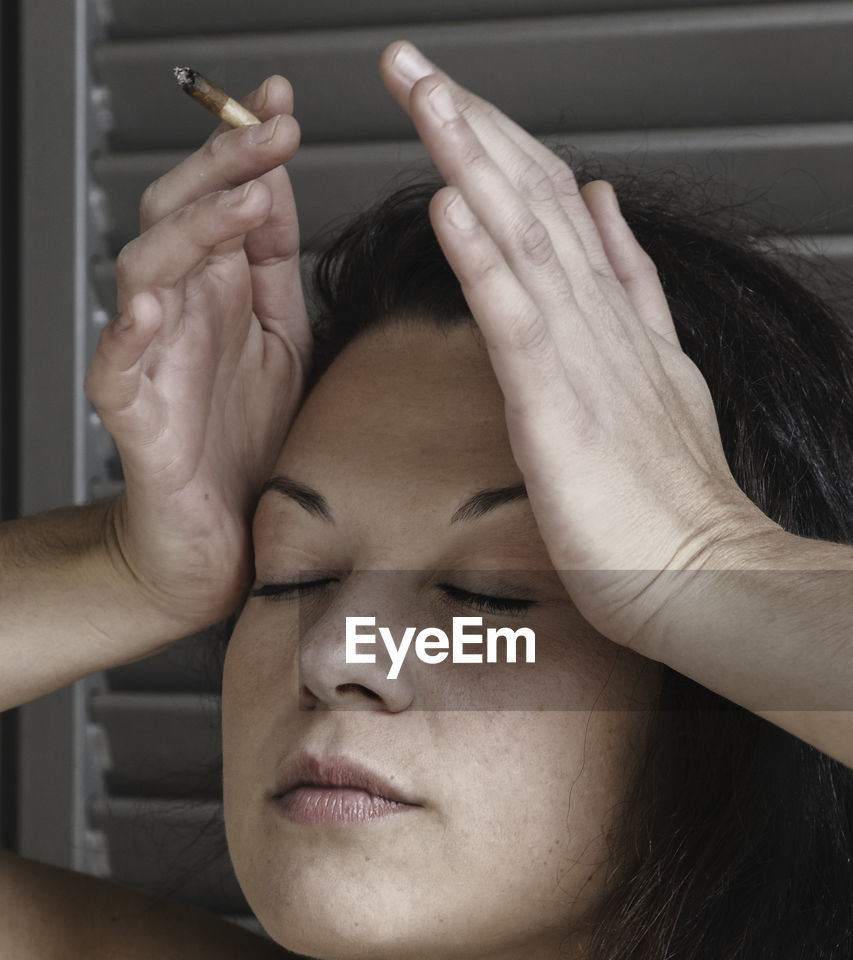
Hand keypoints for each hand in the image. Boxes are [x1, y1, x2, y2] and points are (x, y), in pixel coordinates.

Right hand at [84, 76, 311, 629]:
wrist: (221, 543)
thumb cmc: (248, 446)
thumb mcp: (282, 341)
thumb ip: (275, 267)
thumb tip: (277, 183)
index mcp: (219, 292)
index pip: (221, 199)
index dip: (245, 149)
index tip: (283, 105)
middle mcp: (181, 315)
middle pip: (177, 215)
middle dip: (222, 168)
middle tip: (272, 134)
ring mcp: (151, 361)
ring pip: (145, 272)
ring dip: (190, 231)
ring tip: (240, 202)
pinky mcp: (135, 418)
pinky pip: (117, 367)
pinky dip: (129, 334)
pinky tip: (154, 304)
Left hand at [379, 43, 778, 653]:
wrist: (707, 580)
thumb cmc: (669, 510)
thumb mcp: (659, 376)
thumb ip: (629, 293)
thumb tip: (602, 211)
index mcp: (615, 321)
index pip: (550, 209)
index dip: (497, 143)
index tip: (450, 93)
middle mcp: (602, 324)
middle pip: (530, 201)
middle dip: (468, 122)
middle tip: (410, 60)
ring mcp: (586, 362)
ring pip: (522, 240)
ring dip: (469, 159)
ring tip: (422, 92)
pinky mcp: (563, 411)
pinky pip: (516, 323)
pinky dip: (481, 260)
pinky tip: (448, 203)